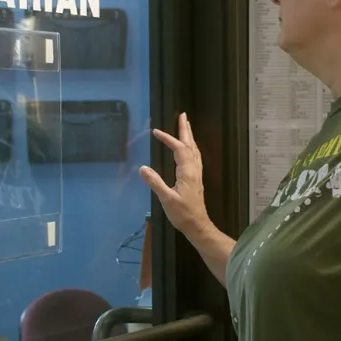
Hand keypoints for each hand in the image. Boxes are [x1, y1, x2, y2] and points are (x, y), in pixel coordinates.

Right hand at [139, 113, 213, 239]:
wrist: (198, 225)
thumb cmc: (183, 214)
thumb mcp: (166, 199)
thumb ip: (155, 183)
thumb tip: (142, 168)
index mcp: (187, 172)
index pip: (178, 149)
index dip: (168, 139)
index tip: (156, 132)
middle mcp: (194, 170)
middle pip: (190, 145)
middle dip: (185, 130)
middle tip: (183, 115)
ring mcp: (197, 174)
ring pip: (194, 150)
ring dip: (189, 137)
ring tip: (186, 126)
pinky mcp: (196, 179)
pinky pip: (195, 157)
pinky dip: (191, 148)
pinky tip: (189, 149)